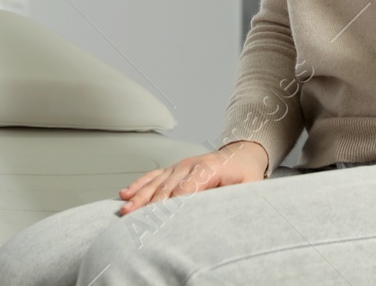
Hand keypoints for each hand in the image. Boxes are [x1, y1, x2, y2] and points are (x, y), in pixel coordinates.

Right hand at [117, 140, 268, 213]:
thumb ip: (235, 199)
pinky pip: (153, 176)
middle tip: (136, 222)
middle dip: (149, 205)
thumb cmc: (246, 173)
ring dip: (139, 197)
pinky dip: (138, 185)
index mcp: (208, 168)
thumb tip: (222, 217)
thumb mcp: (250, 186)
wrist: (243, 153)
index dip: (172, 206)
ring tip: (125, 210)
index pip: (186, 190)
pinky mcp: (174, 168)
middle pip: (166, 188)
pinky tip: (126, 193)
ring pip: (155, 182)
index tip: (160, 222)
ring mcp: (180, 165)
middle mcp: (190, 164)